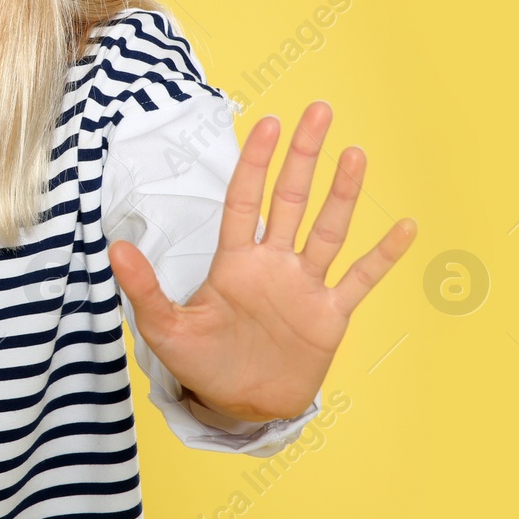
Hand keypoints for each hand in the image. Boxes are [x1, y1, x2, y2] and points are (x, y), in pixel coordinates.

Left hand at [108, 100, 417, 421]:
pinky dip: (383, 256)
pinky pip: (360, 279)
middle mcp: (273, 264)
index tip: (268, 122)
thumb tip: (113, 248)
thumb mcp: (165, 328)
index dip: (257, 162)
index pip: (246, 200)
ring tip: (354, 153)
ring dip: (342, 193)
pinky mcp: (330, 316)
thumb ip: (143, 288)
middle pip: (292, 199)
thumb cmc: (201, 364)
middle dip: (304, 156)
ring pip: (328, 230)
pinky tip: (405, 226)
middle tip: (318, 110)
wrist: (240, 407)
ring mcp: (304, 286)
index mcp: (234, 262)